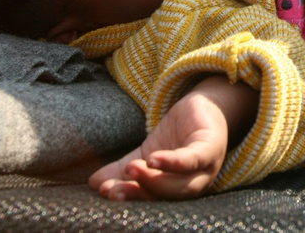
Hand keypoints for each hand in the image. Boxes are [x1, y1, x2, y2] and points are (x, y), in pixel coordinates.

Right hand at [89, 77, 256, 200]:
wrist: (203, 106)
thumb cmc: (176, 136)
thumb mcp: (144, 153)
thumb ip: (121, 169)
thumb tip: (93, 183)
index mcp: (176, 189)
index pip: (152, 199)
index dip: (129, 198)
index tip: (105, 193)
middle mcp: (194, 184)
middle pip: (167, 197)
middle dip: (139, 193)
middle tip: (114, 188)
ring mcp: (206, 168)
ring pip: (182, 184)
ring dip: (154, 180)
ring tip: (131, 170)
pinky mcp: (212, 147)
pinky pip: (193, 160)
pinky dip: (174, 163)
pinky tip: (154, 159)